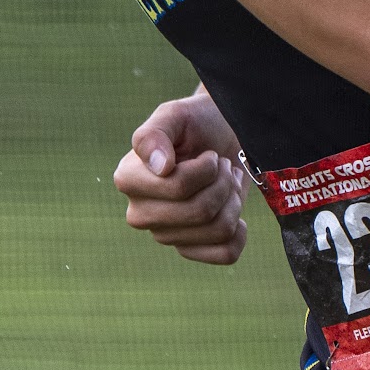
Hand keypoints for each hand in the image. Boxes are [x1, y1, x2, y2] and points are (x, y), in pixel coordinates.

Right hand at [112, 92, 247, 264]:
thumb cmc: (196, 124)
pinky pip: (225, 253)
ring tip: (227, 182)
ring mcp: (164, 234)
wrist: (221, 137)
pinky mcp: (189, 249)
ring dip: (233, 200)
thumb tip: (159, 168)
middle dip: (223, 183)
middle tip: (222, 166)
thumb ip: (155, 134)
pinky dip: (240, 230)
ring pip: (217, 230)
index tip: (208, 154)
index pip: (178, 187)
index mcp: (129, 179)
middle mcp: (140, 211)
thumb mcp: (174, 115)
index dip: (206, 169)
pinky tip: (232, 209)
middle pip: (200, 211)